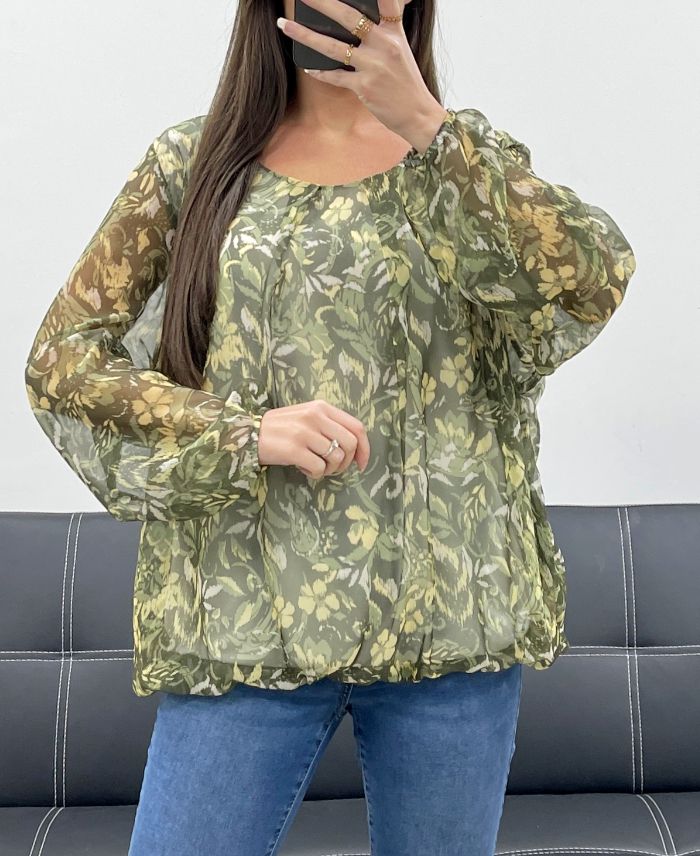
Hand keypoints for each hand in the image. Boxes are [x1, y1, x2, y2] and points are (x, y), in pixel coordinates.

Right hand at [257, 400, 370, 478]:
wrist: (249, 434)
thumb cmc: (281, 429)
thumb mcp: (306, 416)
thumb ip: (329, 426)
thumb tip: (355, 449)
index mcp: (321, 407)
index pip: (356, 427)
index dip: (365, 448)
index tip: (361, 464)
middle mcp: (315, 416)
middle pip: (350, 444)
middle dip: (346, 463)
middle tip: (332, 469)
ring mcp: (304, 432)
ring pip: (336, 458)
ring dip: (329, 470)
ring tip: (314, 466)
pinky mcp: (294, 449)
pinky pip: (319, 468)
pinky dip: (314, 474)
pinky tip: (302, 468)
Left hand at [276, 0, 448, 151]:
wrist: (417, 113)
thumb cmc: (405, 80)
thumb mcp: (400, 48)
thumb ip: (385, 27)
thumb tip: (366, 15)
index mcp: (393, 31)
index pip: (385, 0)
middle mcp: (384, 45)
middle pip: (348, 17)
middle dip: (322, 3)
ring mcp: (373, 66)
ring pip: (332, 47)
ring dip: (305, 35)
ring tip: (285, 24)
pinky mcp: (364, 87)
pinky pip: (335, 76)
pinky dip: (320, 72)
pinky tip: (308, 67)